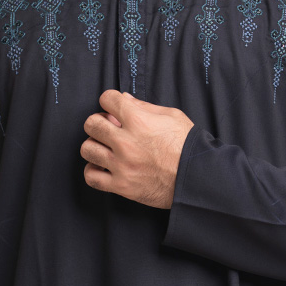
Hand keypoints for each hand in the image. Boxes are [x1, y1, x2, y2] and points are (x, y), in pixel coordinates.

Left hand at [80, 89, 193, 209]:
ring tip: (105, 148)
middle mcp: (126, 142)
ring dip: (95, 146)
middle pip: (91, 124)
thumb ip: (145, 107)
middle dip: (99, 122)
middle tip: (109, 128)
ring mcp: (121, 165)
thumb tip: (125, 99)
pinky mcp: (121, 186)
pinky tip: (103, 167)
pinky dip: (93, 171)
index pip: (107, 99)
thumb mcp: (172, 117)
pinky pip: (91, 177)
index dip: (110, 101)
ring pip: (87, 149)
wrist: (197, 178)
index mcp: (138, 120)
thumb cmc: (188, 146)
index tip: (114, 108)